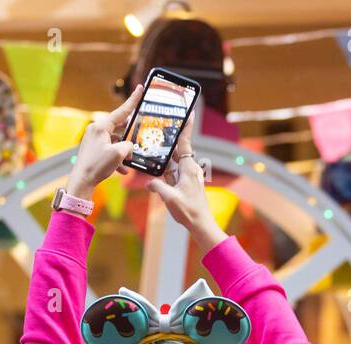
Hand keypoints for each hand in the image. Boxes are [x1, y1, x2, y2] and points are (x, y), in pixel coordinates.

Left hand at [64, 83, 142, 199]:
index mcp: (101, 126)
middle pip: (119, 126)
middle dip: (130, 133)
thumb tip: (129, 146)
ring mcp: (94, 140)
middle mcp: (96, 130)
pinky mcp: (93, 150)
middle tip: (139, 132)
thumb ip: (128, 146)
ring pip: (115, 140)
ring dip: (124, 149)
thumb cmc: (97, 166)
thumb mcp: (118, 154)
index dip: (133, 100)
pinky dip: (117, 157)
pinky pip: (109, 149)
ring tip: (130, 158)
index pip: (121, 111)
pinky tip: (122, 169)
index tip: (140, 88)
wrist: (82, 181)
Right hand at [146, 122, 226, 251]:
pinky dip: (166, 171)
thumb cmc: (189, 211)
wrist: (201, 224)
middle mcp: (190, 170)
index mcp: (189, 168)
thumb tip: (149, 181)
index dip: (185, 127)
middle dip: (169, 141)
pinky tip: (157, 172)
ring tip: (154, 151)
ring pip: (174, 163)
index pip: (185, 143)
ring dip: (165, 159)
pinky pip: (174, 173)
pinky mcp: (186, 184)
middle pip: (177, 150)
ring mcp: (188, 177)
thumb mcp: (169, 198)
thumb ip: (158, 187)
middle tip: (161, 128)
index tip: (188, 112)